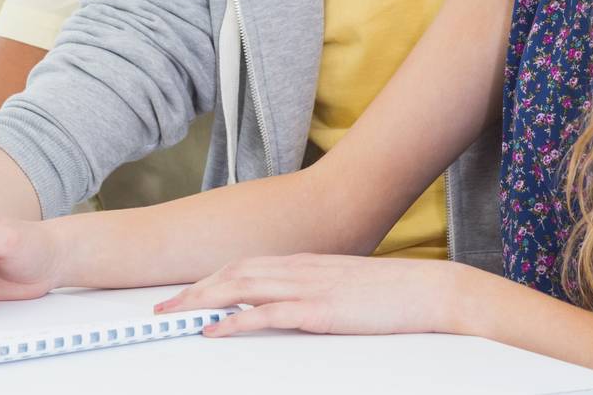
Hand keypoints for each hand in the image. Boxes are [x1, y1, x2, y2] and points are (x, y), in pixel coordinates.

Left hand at [153, 254, 462, 337]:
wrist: (430, 291)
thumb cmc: (394, 294)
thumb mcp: (346, 287)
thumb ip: (317, 290)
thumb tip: (293, 304)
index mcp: (305, 263)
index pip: (245, 265)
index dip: (210, 277)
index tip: (185, 292)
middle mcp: (300, 268)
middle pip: (233, 273)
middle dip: (194, 289)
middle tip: (162, 306)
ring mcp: (309, 287)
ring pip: (241, 288)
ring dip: (202, 301)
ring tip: (174, 315)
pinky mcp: (320, 310)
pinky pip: (266, 314)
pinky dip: (233, 321)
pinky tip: (214, 330)